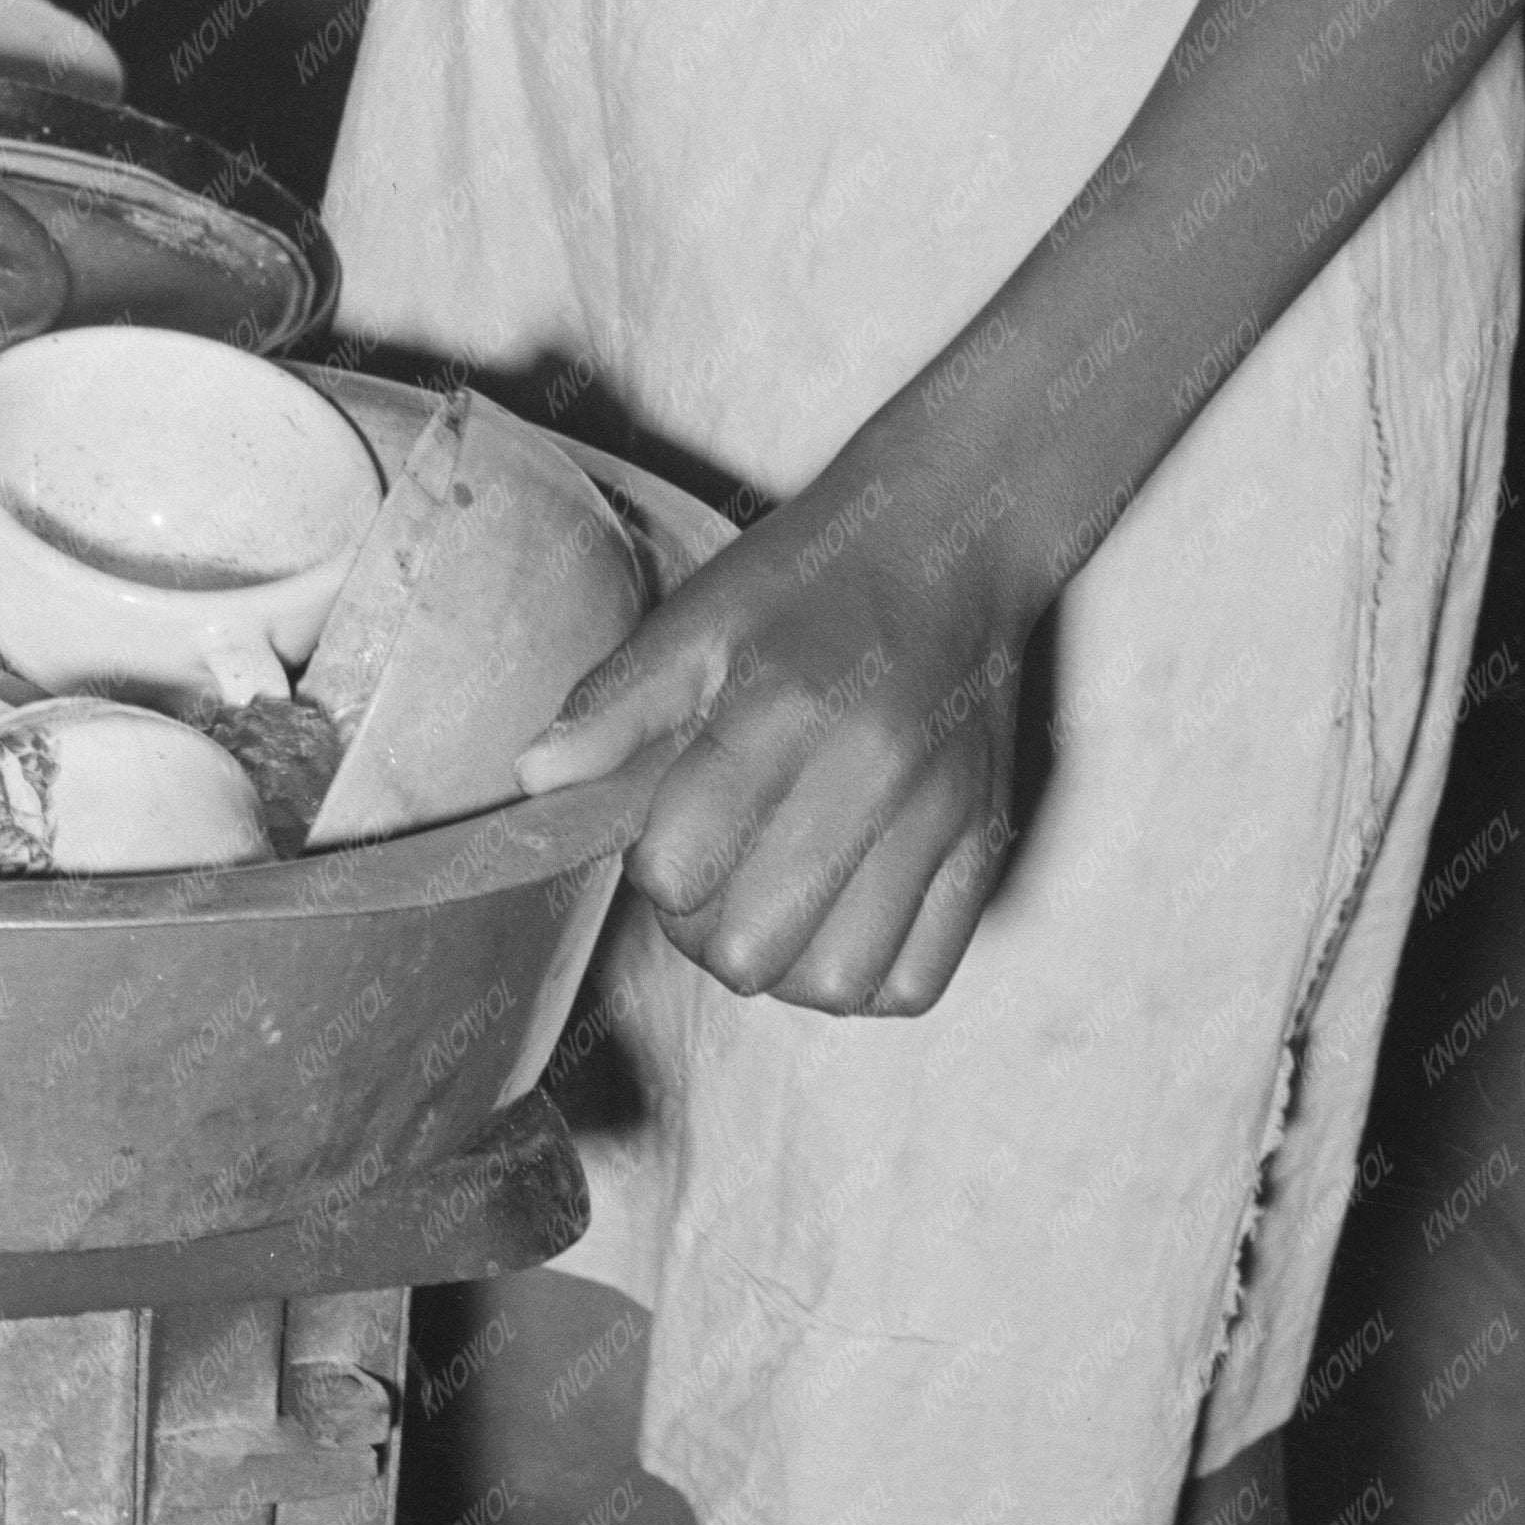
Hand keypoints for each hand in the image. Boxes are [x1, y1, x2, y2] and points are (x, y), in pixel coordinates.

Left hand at [516, 437, 1041, 1018]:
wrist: (952, 541)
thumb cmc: (810, 579)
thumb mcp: (698, 617)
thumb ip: (613, 706)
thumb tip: (534, 782)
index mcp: (784, 710)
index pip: (678, 869)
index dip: (652, 864)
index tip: (665, 826)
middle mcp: (873, 774)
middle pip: (750, 951)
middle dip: (705, 929)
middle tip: (712, 872)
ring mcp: (942, 819)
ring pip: (835, 983)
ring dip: (784, 963)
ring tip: (772, 900)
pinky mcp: (990, 846)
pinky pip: (914, 982)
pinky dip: (865, 975)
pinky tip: (837, 915)